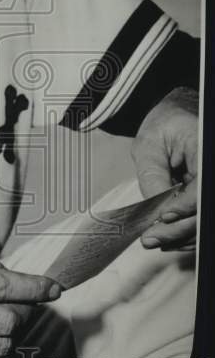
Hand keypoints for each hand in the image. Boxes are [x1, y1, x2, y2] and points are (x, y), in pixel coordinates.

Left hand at [131, 86, 198, 249]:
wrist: (174, 118)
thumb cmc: (164, 125)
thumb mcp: (149, 144)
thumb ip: (153, 175)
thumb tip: (157, 209)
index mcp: (205, 148)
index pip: (202, 187)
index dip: (186, 206)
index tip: (164, 216)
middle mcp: (211, 169)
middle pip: (204, 210)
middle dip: (179, 229)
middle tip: (152, 239)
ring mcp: (209, 183)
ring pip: (204, 220)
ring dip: (181, 235)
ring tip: (154, 240)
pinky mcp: (204, 194)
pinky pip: (201, 218)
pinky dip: (185, 231)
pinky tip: (166, 236)